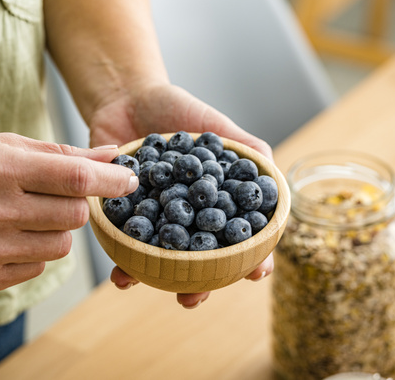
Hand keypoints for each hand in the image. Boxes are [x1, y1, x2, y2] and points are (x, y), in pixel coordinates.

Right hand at [0, 133, 136, 289]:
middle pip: (75, 216)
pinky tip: (11, 232)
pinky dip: (37, 248)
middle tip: (58, 192)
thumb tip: (114, 156)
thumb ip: (63, 153)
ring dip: (59, 228)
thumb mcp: (7, 144)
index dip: (111, 181)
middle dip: (79, 203)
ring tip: (30, 212)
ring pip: (63, 245)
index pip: (75, 179)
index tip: (131, 179)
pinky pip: (40, 265)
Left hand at [87, 83, 274, 307]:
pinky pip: (124, 244)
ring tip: (157, 292)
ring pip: (162, 259)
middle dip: (201, 283)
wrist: (126, 96)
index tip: (256, 272)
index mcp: (214, 200)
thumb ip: (245, 148)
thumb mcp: (215, 126)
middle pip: (200, 258)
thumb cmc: (176, 110)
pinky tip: (121, 274)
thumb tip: (273, 174)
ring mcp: (155, 218)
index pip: (238, 235)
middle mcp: (187, 215)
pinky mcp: (123, 216)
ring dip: (159, 281)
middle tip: (195, 298)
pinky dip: (123, 262)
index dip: (250, 256)